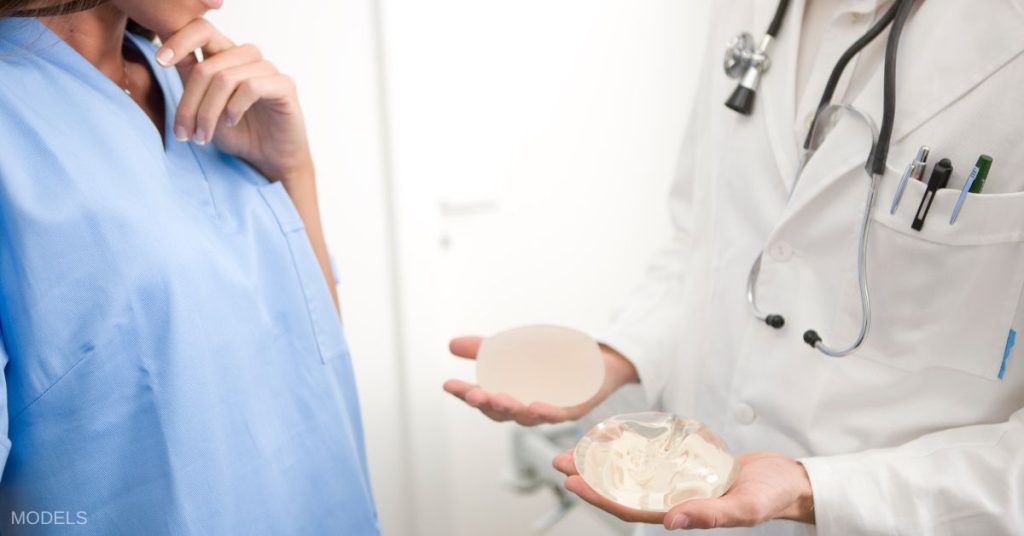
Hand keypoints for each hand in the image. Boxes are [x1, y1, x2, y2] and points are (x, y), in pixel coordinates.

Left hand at [155, 19, 312, 182]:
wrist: (271, 160)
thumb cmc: (239, 133)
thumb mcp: (204, 107)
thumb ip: (191, 81)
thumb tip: (167, 57)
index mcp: (226, 56)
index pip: (202, 30)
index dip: (179, 40)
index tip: (160, 62)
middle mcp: (247, 58)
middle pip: (208, 66)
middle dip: (190, 104)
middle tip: (184, 134)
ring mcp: (267, 70)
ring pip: (226, 78)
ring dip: (209, 111)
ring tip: (204, 136)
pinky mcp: (284, 86)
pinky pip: (252, 87)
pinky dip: (235, 107)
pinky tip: (232, 122)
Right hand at [443, 336, 637, 425]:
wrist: (596, 360)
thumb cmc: (551, 361)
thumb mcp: (513, 351)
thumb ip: (485, 350)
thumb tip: (451, 345)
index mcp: (509, 397)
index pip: (482, 399)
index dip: (464, 394)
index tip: (448, 385)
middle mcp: (526, 408)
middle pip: (501, 412)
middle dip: (486, 404)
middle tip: (472, 395)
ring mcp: (550, 410)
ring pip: (527, 416)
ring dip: (512, 409)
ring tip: (499, 398)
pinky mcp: (574, 407)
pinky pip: (560, 414)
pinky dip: (547, 412)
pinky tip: (536, 406)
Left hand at [552, 450, 814, 529]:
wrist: (791, 481)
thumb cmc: (773, 496)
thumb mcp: (746, 507)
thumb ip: (711, 515)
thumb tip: (671, 522)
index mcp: (683, 510)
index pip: (631, 506)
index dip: (600, 496)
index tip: (573, 482)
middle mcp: (674, 496)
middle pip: (623, 487)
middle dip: (590, 475)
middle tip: (558, 460)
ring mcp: (679, 480)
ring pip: (633, 471)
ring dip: (605, 460)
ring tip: (576, 447)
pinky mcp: (687, 464)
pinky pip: (652, 456)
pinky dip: (631, 447)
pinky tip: (613, 437)